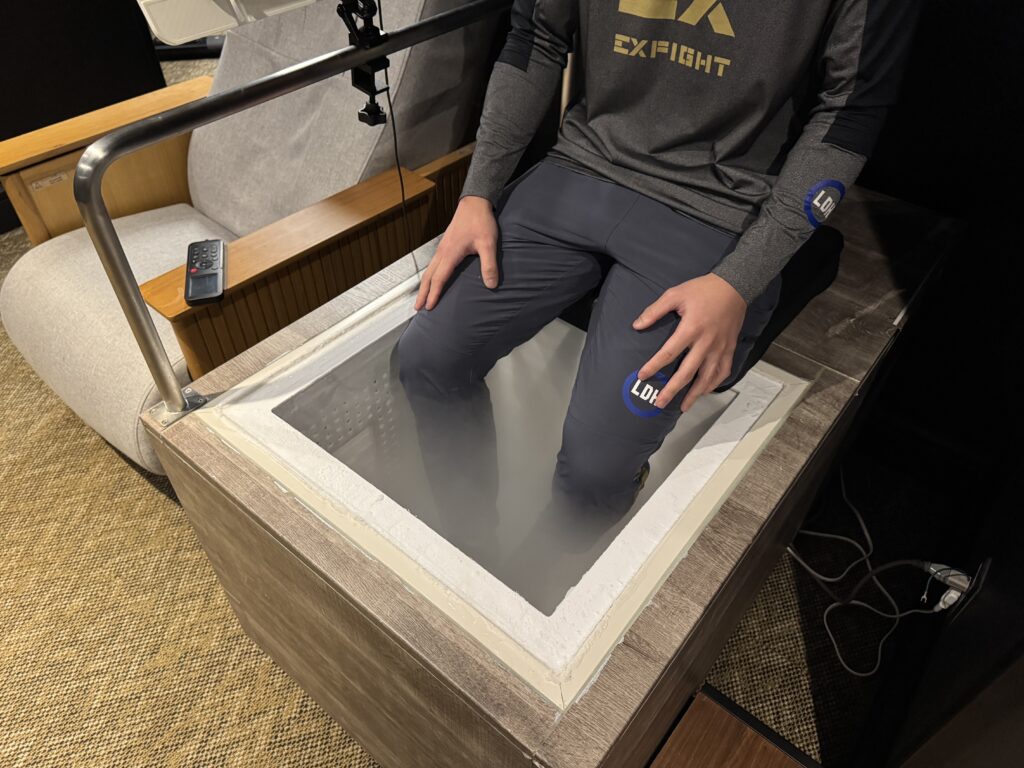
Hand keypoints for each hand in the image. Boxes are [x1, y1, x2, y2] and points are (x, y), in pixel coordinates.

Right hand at [416, 195, 498, 310]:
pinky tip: (432, 280)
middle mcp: (442, 252)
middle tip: (418, 308)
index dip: (434, 294)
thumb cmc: (481, 222)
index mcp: (450, 254)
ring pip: (429, 270)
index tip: (429, 307)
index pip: (439, 278)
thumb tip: (491, 285)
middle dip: (423, 293)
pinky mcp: (445, 245)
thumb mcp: (488, 244)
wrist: (474, 203)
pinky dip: (429, 276)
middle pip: (428, 276)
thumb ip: (489, 265)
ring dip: (424, 285)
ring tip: (421, 298)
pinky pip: (433, 264)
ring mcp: (441, 248)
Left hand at [632, 273, 746, 411]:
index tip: (643, 376)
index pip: (669, 353)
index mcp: (691, 328)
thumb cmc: (702, 290)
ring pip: (707, 377)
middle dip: (672, 390)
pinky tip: (704, 391)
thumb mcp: (675, 294)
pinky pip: (723, 372)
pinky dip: (714, 384)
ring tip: (683, 406)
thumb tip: (637, 325)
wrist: (734, 286)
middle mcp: (706, 342)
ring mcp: (720, 348)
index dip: (654, 366)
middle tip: (660, 403)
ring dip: (695, 394)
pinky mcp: (730, 349)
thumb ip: (655, 310)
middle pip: (687, 372)